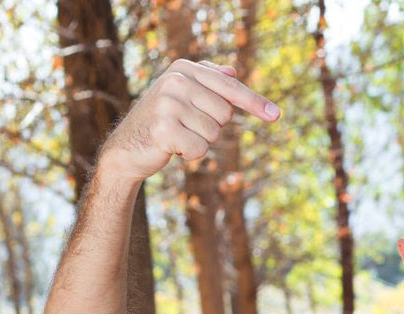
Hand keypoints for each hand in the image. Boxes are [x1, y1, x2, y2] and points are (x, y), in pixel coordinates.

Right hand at [98, 59, 280, 183]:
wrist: (127, 147)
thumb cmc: (164, 120)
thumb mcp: (184, 95)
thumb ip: (209, 81)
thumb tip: (233, 71)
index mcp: (184, 68)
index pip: (229, 86)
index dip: (254, 102)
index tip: (276, 115)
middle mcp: (175, 81)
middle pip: (225, 114)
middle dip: (212, 126)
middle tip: (187, 125)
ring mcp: (167, 104)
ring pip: (214, 133)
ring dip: (200, 141)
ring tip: (178, 135)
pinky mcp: (163, 129)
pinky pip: (200, 149)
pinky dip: (191, 154)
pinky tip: (172, 147)